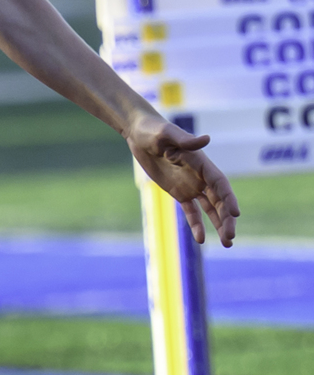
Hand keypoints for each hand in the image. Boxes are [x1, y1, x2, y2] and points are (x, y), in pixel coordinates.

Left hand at [127, 116, 239, 246]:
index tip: (235, 213)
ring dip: (219, 224)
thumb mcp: (167, 135)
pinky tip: (201, 239)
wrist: (139, 134)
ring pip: (210, 208)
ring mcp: (191, 185)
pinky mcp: (179, 193)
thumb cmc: (153, 131)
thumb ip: (186, 141)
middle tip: (230, 238)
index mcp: (201, 163)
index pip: (220, 183)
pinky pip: (191, 211)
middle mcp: (200, 176)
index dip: (228, 198)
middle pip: (219, 200)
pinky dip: (196, 224)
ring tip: (227, 243)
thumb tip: (206, 139)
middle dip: (226, 218)